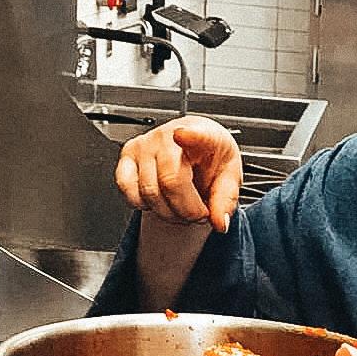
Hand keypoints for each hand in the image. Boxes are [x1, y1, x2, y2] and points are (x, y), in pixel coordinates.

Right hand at [114, 115, 241, 232]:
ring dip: (168, 213)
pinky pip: (129, 192)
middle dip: (187, 210)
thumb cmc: (210, 158)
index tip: (183, 135)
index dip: (189, 135)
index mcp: (202, 133)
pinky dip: (145, 206)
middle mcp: (168, 136)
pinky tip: (161, 201)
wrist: (195, 151)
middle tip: (198, 215)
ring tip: (183, 210)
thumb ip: (226, 200)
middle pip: (170, 180)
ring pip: (149, 192)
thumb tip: (220, 222)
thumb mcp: (229, 176)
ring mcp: (144, 145)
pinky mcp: (127, 157)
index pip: (195, 133)